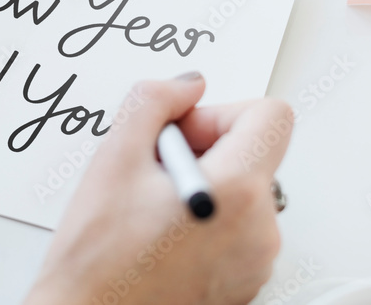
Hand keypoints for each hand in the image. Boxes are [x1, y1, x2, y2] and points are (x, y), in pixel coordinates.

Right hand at [24, 74, 291, 304]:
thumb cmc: (98, 259)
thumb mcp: (114, 156)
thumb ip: (154, 100)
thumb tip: (187, 86)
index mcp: (238, 192)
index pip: (271, 116)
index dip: (222, 112)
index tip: (184, 132)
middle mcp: (260, 230)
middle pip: (254, 153)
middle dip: (205, 149)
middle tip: (153, 171)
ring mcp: (256, 262)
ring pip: (244, 191)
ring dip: (204, 184)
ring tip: (152, 208)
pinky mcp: (245, 283)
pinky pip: (239, 228)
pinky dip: (207, 219)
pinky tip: (162, 233)